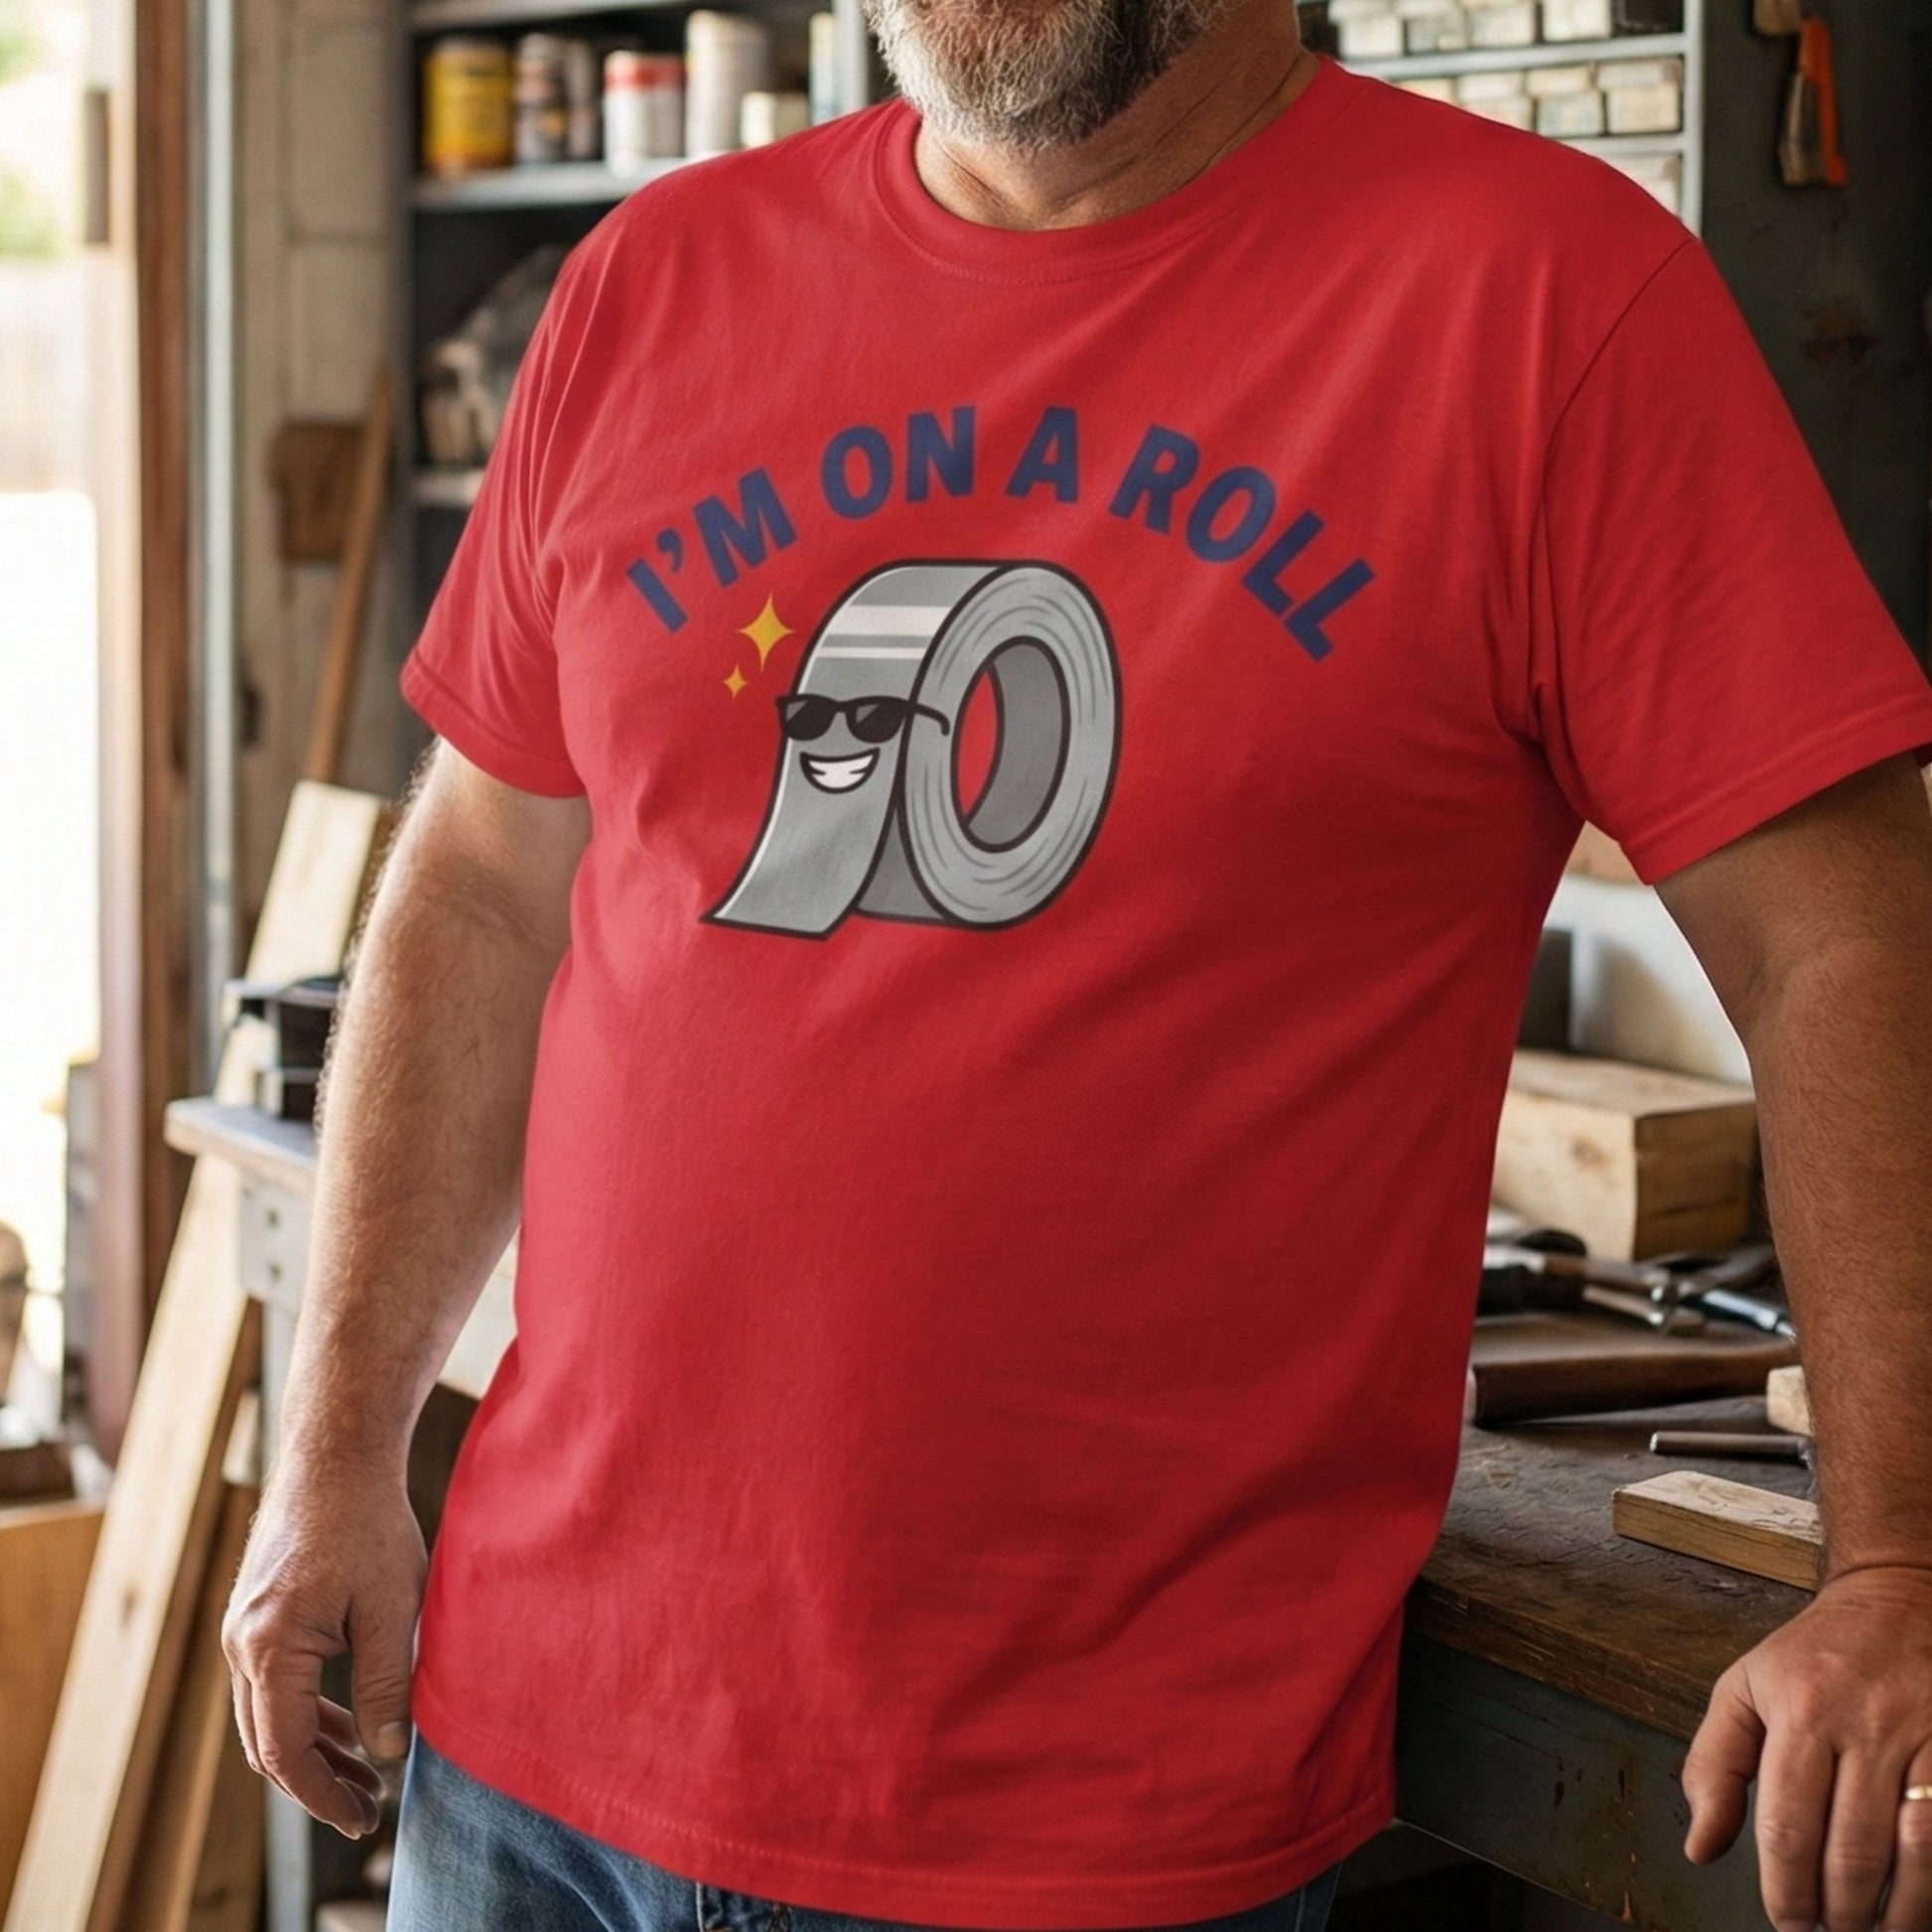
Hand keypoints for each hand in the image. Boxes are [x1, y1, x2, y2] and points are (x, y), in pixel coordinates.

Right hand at [222, 1453, 427, 1836]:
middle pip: (268, 1744)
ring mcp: (242, 1630)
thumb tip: (385, 1753)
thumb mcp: (393, 1606)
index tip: (364, 1818)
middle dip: (317, 1784)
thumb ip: (386, 1683)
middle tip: (368, 1811)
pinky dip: (307, 1714)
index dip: (324, 1794)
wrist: (336, 1454)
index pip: (287, 1751)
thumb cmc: (369, 1523)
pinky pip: (273, 1686)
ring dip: (313, 1751)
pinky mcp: (256, 1616)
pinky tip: (349, 1727)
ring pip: (268, 1717)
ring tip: (364, 1778)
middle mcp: (241, 1644)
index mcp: (270, 1647)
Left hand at [1683, 1565, 1931, 1931]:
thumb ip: (1713, 1766)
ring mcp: (1923, 1739)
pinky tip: (1920, 1899)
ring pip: (1916, 1850)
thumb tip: (1699, 1847)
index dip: (1787, 1890)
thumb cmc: (1811, 1655)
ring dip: (1899, 1910)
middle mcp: (1863, 1726)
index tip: (1787, 1922)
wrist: (1893, 1601)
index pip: (1788, 1825)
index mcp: (1800, 1713)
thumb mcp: (1743, 1689)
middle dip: (1841, 1911)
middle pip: (1853, 1849)